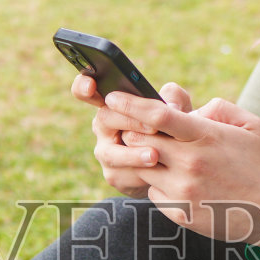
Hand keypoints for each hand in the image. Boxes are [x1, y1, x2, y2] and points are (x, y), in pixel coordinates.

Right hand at [72, 74, 190, 199]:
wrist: (176, 164)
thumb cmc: (172, 127)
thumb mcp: (177, 108)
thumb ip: (174, 98)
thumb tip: (172, 106)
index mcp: (113, 103)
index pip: (85, 90)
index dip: (83, 86)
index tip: (91, 85)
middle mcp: (103, 126)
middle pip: (106, 118)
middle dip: (130, 121)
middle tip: (154, 128)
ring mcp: (105, 151)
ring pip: (111, 153)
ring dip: (133, 154)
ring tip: (154, 156)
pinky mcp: (113, 174)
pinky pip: (122, 174)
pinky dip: (140, 174)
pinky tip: (156, 174)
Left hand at [104, 88, 259, 243]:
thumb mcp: (249, 125)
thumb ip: (216, 107)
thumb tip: (184, 106)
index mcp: (205, 137)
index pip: (157, 115)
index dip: (129, 104)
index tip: (112, 99)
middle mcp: (190, 164)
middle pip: (138, 141)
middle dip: (131, 132)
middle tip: (134, 129)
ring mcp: (183, 191)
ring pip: (142, 168)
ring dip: (145, 160)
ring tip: (165, 158)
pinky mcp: (179, 213)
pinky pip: (153, 193)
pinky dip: (158, 184)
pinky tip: (179, 183)